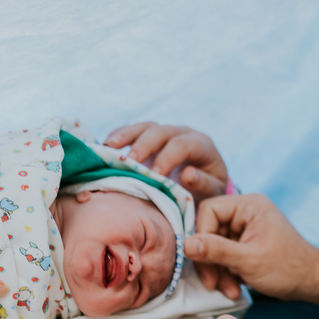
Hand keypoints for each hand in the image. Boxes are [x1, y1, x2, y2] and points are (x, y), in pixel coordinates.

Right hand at [104, 122, 228, 202]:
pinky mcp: (149, 138)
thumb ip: (203, 184)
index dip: (168, 158)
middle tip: (128, 162)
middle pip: (161, 132)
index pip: (183, 145)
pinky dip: (119, 137)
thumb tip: (188, 174)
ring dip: (125, 136)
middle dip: (143, 146)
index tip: (155, 175)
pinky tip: (105, 147)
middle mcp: (183, 133)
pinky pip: (133, 132)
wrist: (204, 183)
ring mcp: (165, 133)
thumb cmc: (208, 189)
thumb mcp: (213, 191)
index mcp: (202, 145)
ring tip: (109, 147)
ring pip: (145, 127)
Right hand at [184, 194, 318, 301]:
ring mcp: (246, 227)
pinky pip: (225, 254)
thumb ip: (216, 251)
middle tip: (213, 284)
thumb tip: (185, 244)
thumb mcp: (248, 261)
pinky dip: (226, 272)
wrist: (312, 282)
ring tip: (229, 291)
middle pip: (209, 230)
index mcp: (250, 205)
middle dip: (210, 260)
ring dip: (218, 271)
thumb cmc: (287, 268)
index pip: (209, 210)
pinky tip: (234, 288)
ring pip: (215, 246)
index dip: (201, 235)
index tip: (204, 260)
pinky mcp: (246, 242)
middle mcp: (246, 211)